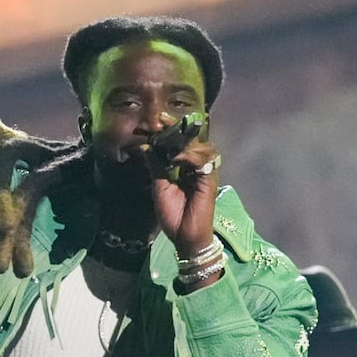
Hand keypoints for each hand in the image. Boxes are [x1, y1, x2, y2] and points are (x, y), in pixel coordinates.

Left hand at [147, 115, 220, 258]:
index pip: (180, 143)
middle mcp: (197, 167)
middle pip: (193, 140)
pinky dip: (190, 156)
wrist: (183, 237)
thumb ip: (156, 166)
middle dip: (178, 127)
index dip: (170, 130)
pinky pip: (204, 162)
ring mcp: (205, 173)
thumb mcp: (159, 186)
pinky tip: (178, 157)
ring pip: (202, 147)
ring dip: (185, 141)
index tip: (156, 121)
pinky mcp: (210, 180)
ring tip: (169, 141)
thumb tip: (146, 146)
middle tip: (162, 119)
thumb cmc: (173, 214)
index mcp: (184, 167)